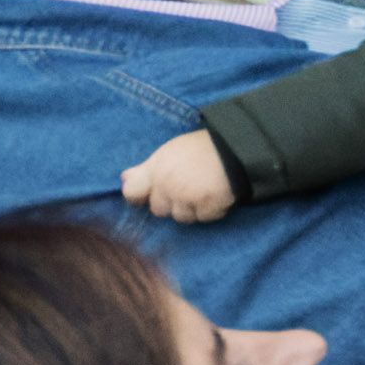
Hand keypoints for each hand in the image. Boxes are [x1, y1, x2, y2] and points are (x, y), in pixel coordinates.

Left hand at [121, 130, 237, 222]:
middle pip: (159, 209)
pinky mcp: (208, 206)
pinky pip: (205, 217)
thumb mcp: (170, 151)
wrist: (240, 147)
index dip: (140, 196)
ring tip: (206, 190)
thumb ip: (146, 168)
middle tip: (189, 187)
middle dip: (172, 202)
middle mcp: (168, 185)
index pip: (132, 193)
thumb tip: (123, 178)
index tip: (150, 194)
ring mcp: (188, 197)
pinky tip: (218, 195)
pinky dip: (212, 210)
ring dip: (193, 209)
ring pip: (182, 217)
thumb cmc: (203, 147)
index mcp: (157, 169)